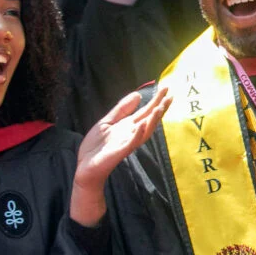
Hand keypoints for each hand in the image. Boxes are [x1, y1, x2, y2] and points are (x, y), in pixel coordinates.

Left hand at [71, 88, 171, 225]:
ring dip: (153, 120)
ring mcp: (127, 142)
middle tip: (170, 96)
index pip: (146, 111)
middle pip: (150, 119)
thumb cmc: (96, 146)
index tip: (166, 88)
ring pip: (145, 131)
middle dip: (160, 108)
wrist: (85, 166)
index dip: (156, 100)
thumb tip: (138, 95)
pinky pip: (132, 142)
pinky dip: (138, 134)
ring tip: (159, 108)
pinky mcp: (120, 151)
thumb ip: (121, 109)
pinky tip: (143, 125)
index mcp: (129, 125)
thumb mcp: (107, 122)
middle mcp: (132, 133)